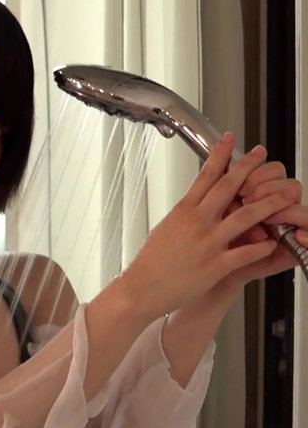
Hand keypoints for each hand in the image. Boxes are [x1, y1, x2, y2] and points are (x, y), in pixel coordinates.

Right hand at [118, 133, 294, 319]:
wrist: (141, 288)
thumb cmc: (151, 262)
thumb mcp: (165, 228)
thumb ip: (185, 214)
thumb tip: (195, 202)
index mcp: (183, 211)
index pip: (204, 176)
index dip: (220, 155)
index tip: (230, 140)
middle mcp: (196, 223)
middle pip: (227, 187)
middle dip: (248, 168)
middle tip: (262, 155)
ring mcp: (207, 243)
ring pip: (245, 217)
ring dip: (270, 204)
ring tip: (286, 196)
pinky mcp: (214, 266)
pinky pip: (245, 252)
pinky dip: (262, 246)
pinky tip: (273, 242)